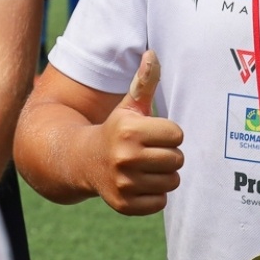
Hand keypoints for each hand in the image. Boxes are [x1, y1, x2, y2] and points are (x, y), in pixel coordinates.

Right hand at [94, 51, 182, 215]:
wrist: (82, 160)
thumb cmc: (115, 129)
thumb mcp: (128, 106)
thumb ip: (145, 81)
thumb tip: (153, 54)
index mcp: (130, 130)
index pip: (177, 135)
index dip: (168, 133)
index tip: (152, 134)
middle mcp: (125, 157)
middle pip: (177, 159)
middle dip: (167, 155)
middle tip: (149, 152)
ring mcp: (123, 183)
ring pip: (171, 182)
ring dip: (163, 175)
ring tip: (145, 167)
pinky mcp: (124, 205)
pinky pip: (160, 203)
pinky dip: (154, 196)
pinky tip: (139, 183)